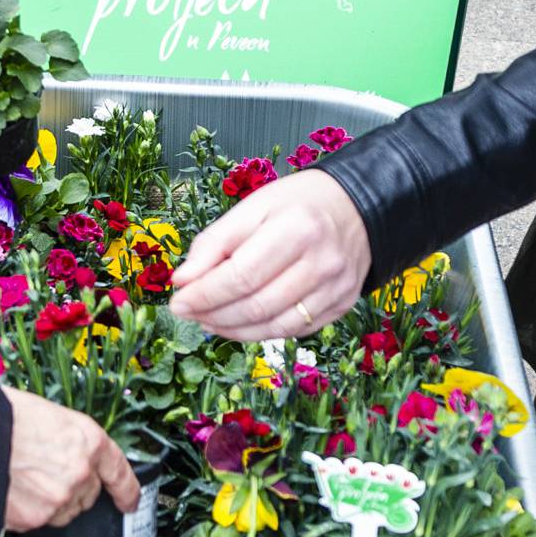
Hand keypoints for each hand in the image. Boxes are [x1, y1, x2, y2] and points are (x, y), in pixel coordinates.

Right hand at [2, 388, 138, 533]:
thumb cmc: (3, 416)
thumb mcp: (48, 416)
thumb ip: (69, 441)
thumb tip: (68, 456)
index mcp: (88, 441)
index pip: (120, 472)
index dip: (128, 491)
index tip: (129, 503)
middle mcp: (80, 472)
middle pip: (88, 495)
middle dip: (72, 489)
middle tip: (44, 472)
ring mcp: (59, 498)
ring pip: (64, 511)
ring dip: (51, 502)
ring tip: (23, 479)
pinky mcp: (36, 518)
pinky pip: (38, 521)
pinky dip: (28, 511)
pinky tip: (12, 491)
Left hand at [169, 170, 371, 340]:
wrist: (358, 208)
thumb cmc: (298, 204)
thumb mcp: (253, 207)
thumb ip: (215, 242)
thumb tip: (183, 280)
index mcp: (297, 229)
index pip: (242, 276)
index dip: (205, 295)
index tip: (177, 301)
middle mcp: (321, 263)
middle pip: (256, 305)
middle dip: (213, 314)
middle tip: (187, 313)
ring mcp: (335, 289)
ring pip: (274, 326)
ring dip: (232, 329)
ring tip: (206, 320)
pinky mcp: (342, 305)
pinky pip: (293, 330)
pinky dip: (258, 332)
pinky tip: (236, 324)